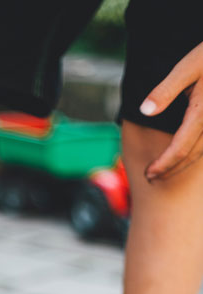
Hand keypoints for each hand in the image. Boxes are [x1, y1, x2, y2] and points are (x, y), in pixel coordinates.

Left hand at [140, 42, 202, 179]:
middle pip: (191, 155)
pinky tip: (185, 154)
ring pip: (202, 152)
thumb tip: (144, 111)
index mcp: (201, 113)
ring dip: (182, 165)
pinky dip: (195, 152)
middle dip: (170, 169)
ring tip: (164, 171)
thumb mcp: (187, 67)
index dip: (163, 165)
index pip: (180, 149)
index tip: (148, 174)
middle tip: (151, 178)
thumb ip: (165, 90)